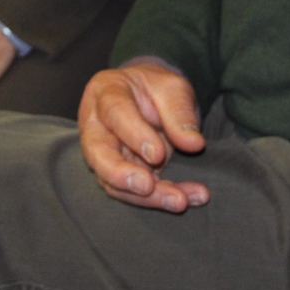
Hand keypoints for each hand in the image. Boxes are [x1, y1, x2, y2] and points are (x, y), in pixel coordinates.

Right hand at [77, 62, 209, 211]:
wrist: (149, 99)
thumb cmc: (156, 88)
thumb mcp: (173, 88)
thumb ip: (180, 112)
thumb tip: (194, 144)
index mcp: (106, 92)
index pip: (116, 114)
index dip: (135, 135)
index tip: (158, 154)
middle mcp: (96, 126)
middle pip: (99, 155)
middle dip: (122, 175)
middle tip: (148, 187)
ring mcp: (102, 155)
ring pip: (115, 182)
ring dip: (148, 196)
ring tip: (180, 200)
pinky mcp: (116, 176)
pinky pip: (133, 193)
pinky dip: (160, 199)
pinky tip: (186, 199)